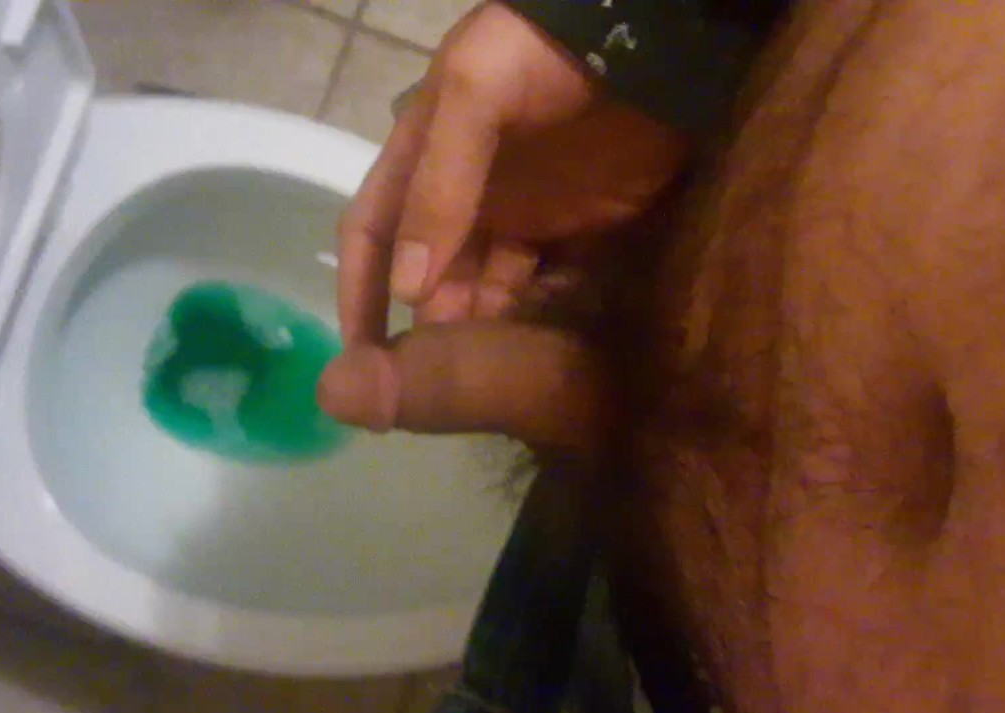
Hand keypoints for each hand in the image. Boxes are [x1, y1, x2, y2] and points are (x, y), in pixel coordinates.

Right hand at [321, 1, 686, 447]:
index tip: (360, 359)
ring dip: (482, 332)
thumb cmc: (539, 54)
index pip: (372, 235)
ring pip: (486, 291)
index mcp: (422, 163)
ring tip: (488, 379)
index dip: (358, 293)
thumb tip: (406, 288)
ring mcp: (524, 216)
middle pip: (430, 278)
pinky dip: (539, 318)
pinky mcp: (580, 229)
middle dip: (428, 328)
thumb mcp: (471, 95)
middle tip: (438, 383)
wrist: (646, 38)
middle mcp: (465, 198)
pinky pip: (549, 288)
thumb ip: (436, 185)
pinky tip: (540, 354)